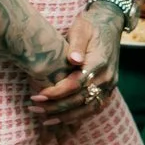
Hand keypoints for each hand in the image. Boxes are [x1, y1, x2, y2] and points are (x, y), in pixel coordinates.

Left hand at [29, 7, 124, 133]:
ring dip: (66, 117)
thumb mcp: (81, 28)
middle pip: (81, 100)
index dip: (57, 92)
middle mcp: (107, 77)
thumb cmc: (90, 25)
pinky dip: (79, 116)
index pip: (77, 84)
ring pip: (89, 109)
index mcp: (99, 62)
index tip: (38, 95)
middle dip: (56, 107)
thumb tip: (73, 60)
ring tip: (45, 119)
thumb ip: (77, 44)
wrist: (109, 24)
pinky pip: (95, 108)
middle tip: (34, 108)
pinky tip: (63, 119)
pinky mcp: (109, 89)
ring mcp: (110, 85)